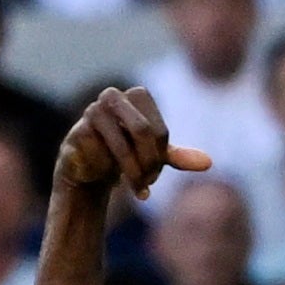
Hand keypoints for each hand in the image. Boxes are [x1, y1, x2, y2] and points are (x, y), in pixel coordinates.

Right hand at [52, 84, 194, 208]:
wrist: (88, 167)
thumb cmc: (126, 154)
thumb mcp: (155, 156)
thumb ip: (179, 157)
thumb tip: (208, 163)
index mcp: (137, 96)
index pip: (159, 131)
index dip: (160, 157)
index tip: (155, 174)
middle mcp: (112, 97)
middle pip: (143, 131)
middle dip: (149, 163)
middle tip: (148, 183)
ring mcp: (91, 112)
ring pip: (121, 147)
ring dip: (131, 173)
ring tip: (136, 188)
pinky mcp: (76, 132)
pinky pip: (100, 157)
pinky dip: (106, 171)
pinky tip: (102, 175)